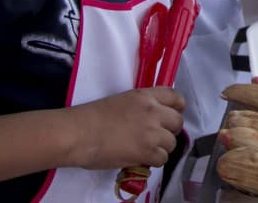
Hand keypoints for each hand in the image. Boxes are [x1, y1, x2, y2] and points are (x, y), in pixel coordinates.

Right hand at [68, 87, 184, 169]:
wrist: (79, 133)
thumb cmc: (92, 117)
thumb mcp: (122, 101)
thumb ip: (141, 106)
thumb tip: (152, 118)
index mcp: (145, 96)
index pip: (176, 98)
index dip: (177, 108)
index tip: (171, 116)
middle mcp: (153, 112)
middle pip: (177, 122)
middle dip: (170, 131)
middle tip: (157, 137)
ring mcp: (152, 132)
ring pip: (172, 143)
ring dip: (161, 148)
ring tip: (146, 149)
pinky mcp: (147, 152)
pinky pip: (163, 159)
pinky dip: (154, 161)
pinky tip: (142, 159)